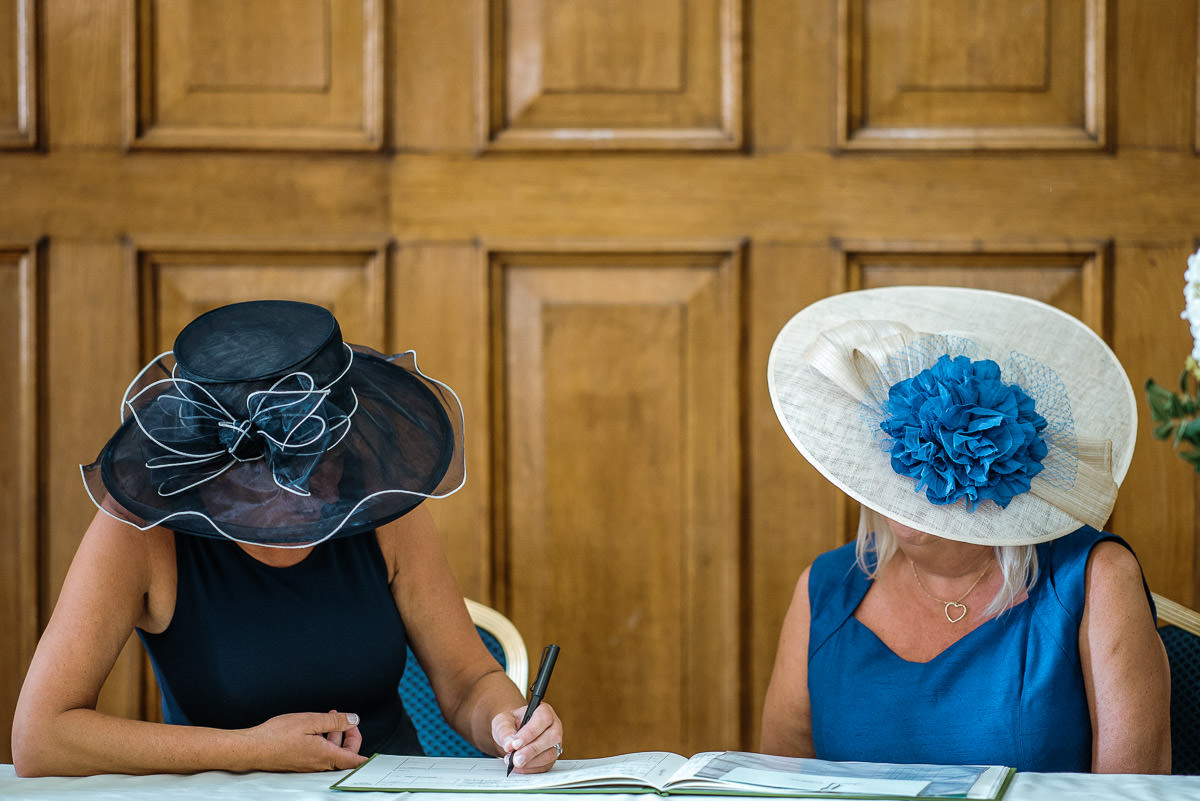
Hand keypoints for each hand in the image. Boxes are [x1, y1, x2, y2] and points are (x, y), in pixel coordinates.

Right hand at [242, 711, 367, 771]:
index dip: (367, 757)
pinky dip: (323, 739)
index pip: (354, 761)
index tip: (375, 754)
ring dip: (335, 735)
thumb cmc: (277, 735)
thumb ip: (336, 721)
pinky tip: (316, 726)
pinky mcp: (300, 762)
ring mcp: (309, 765)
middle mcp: (319, 764)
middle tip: (346, 720)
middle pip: (345, 755)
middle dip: (349, 736)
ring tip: (330, 716)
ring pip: (332, 753)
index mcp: (325, 756)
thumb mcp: (311, 721)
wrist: (252, 748)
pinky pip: (319, 753)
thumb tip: (354, 720)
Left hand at [493, 702, 562, 773]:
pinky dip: (531, 769)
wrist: (512, 736)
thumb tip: (509, 744)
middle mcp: (554, 726)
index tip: (515, 744)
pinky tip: (519, 767)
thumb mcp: (503, 721)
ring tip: (513, 762)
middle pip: (552, 737)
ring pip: (550, 754)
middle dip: (531, 750)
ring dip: (531, 761)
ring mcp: (555, 743)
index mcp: (544, 711)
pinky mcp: (552, 757)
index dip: (530, 733)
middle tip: (515, 758)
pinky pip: (546, 766)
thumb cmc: (511, 724)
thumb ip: (505, 730)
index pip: (543, 719)